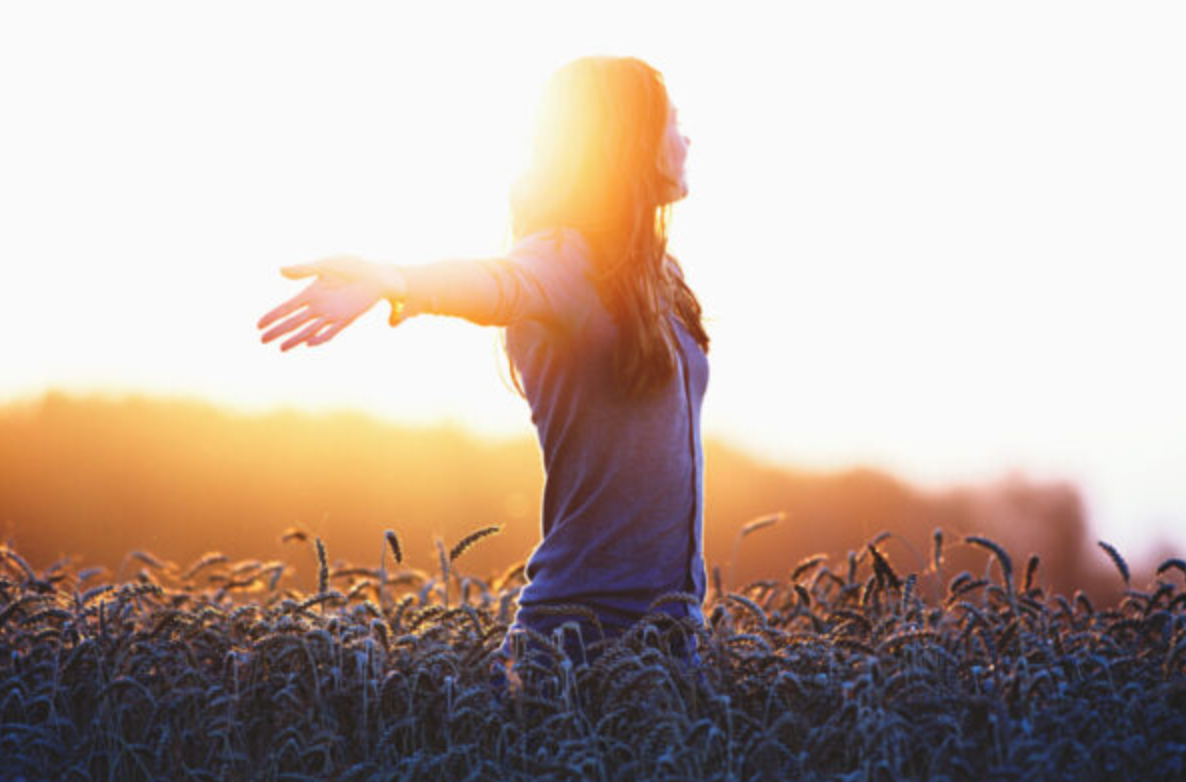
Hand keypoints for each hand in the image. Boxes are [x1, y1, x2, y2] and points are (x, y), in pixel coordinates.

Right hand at [257, 255, 406, 350]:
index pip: (287, 307)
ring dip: (295, 339)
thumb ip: (305, 269)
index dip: (273, 316)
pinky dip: (320, 338)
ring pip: (309, 330)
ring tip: (281, 348)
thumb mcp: (328, 265)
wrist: (379, 275)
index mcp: (311, 292)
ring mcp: (332, 314)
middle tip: (262, 340)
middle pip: (293, 322)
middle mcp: (319, 305)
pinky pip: (331, 331)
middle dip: (278, 331)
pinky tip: (308, 344)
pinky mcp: (347, 319)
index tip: (258, 325)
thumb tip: (280, 271)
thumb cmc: (354, 267)